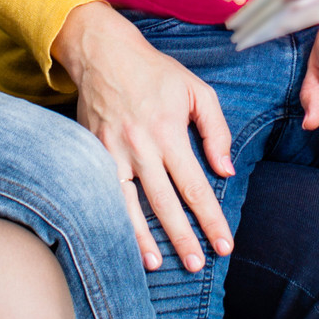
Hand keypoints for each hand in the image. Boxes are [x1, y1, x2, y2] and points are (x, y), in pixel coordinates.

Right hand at [55, 2, 233, 274]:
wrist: (103, 53)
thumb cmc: (156, 72)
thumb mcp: (197, 90)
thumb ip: (216, 130)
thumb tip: (226, 171)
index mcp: (169, 131)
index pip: (195, 185)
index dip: (211, 219)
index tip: (224, 245)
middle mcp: (140, 145)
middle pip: (165, 202)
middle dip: (183, 237)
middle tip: (197, 265)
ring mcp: (112, 151)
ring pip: (129, 203)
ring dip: (142, 237)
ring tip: (156, 265)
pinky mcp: (92, 152)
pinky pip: (103, 192)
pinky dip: (113, 218)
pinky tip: (120, 239)